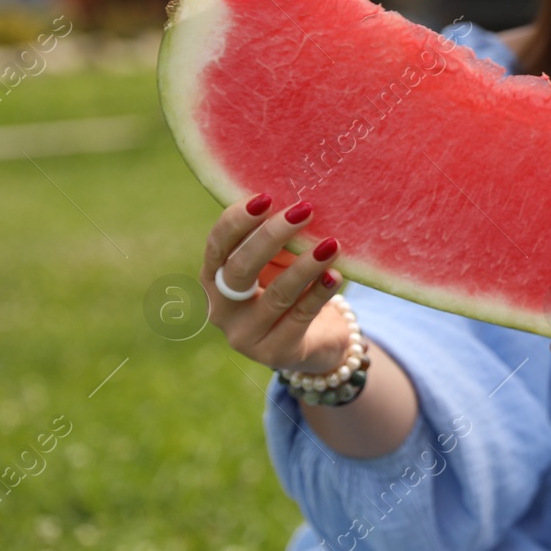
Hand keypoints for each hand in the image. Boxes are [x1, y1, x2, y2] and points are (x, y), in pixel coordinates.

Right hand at [202, 194, 348, 372]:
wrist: (314, 341)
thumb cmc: (291, 288)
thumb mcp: (278, 262)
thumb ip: (276, 240)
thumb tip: (294, 200)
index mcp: (214, 278)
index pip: (218, 245)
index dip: (238, 220)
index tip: (266, 197)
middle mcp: (220, 308)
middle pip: (240, 269)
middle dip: (272, 237)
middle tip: (304, 211)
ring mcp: (245, 335)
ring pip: (276, 295)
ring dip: (305, 266)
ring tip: (331, 244)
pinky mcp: (275, 353)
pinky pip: (301, 316)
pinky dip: (320, 293)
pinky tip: (336, 275)